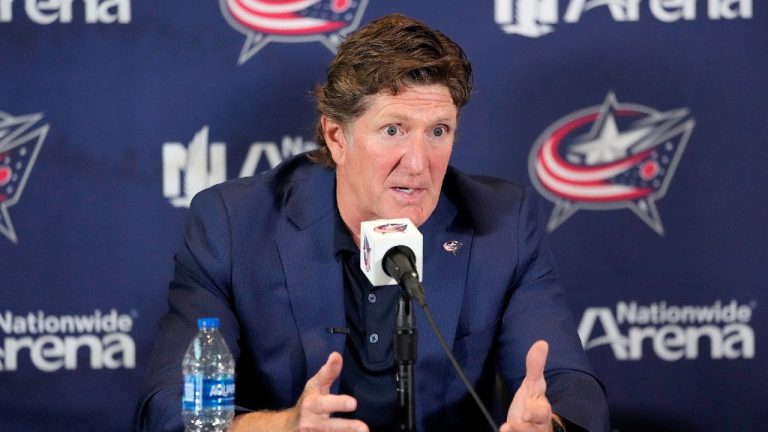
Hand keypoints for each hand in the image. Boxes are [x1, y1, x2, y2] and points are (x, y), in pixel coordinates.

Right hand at [230, 352, 367, 431]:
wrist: (288, 426)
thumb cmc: (307, 402)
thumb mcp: (315, 386)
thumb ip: (328, 372)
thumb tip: (337, 355)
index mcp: (311, 405)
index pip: (324, 404)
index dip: (338, 403)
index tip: (353, 403)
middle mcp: (311, 423)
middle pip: (329, 426)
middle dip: (346, 427)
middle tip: (363, 428)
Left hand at [500, 340, 554, 431]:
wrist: (530, 423)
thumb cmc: (532, 403)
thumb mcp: (532, 385)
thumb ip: (535, 367)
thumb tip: (541, 343)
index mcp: (542, 411)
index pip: (542, 413)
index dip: (535, 413)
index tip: (526, 413)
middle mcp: (537, 426)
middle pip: (535, 430)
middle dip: (524, 429)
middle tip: (510, 426)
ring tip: (504, 428)